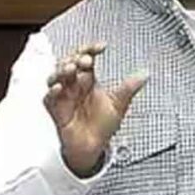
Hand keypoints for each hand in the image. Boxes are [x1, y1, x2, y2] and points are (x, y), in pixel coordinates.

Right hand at [44, 43, 146, 176]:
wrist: (94, 147)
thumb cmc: (102, 125)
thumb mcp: (118, 104)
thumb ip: (129, 88)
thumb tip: (145, 74)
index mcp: (88, 79)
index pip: (86, 58)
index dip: (91, 49)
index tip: (101, 47)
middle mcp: (74, 85)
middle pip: (69, 63)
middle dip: (75, 59)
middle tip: (86, 60)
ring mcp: (63, 96)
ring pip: (56, 77)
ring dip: (61, 70)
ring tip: (71, 69)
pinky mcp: (55, 110)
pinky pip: (49, 98)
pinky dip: (52, 92)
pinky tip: (59, 88)